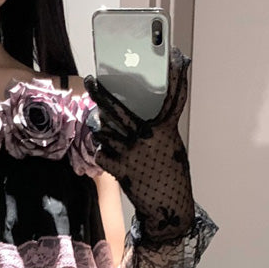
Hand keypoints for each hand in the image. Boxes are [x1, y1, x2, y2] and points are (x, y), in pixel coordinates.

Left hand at [84, 46, 194, 244]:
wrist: (168, 210)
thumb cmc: (171, 180)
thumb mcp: (171, 149)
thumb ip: (158, 131)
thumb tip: (139, 120)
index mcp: (165, 130)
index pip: (173, 99)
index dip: (177, 78)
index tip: (176, 58)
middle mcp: (146, 137)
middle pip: (119, 109)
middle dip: (102, 93)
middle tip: (91, 81)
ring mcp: (131, 152)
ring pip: (106, 133)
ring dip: (103, 132)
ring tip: (103, 131)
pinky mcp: (120, 168)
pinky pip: (103, 154)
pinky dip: (104, 154)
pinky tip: (109, 156)